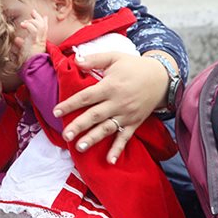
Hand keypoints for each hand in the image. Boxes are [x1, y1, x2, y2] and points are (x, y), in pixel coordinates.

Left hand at [15, 9, 47, 63]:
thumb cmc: (28, 61)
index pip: (44, 29)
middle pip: (43, 25)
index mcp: (40, 42)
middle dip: (38, 17)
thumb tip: (17, 39)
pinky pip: (33, 29)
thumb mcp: (25, 50)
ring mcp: (39, 40)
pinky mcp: (35, 41)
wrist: (32, 68)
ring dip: (32, 21)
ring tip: (24, 23)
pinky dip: (28, 25)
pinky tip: (23, 25)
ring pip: (39, 25)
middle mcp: (41, 40)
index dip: (44, 22)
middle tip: (33, 11)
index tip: (43, 16)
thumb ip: (22, 43)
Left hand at [52, 52, 167, 163]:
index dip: (71, 104)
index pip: (86, 96)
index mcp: (110, 86)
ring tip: (79, 147)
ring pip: (107, 128)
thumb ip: (95, 59)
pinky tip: (110, 161)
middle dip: (79, 126)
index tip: (56, 111)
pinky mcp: (134, 123)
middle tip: (65, 135)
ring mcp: (126, 114)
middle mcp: (117, 102)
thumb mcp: (115, 57)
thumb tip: (76, 60)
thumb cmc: (134, 66)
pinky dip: (118, 149)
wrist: (162, 78)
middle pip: (95, 115)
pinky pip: (125, 137)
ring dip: (93, 138)